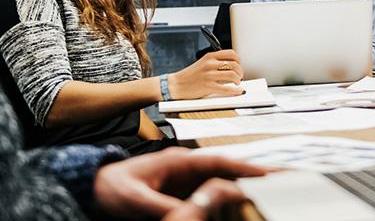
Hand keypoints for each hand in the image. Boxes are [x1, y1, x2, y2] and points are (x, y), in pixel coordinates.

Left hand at [94, 147, 266, 219]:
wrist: (93, 187)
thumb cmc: (111, 187)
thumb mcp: (134, 197)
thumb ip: (160, 204)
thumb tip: (185, 213)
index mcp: (178, 162)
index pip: (217, 162)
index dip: (244, 167)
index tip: (266, 174)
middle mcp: (186, 169)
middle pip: (227, 171)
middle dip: (253, 175)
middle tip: (281, 181)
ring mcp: (185, 182)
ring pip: (221, 184)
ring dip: (243, 188)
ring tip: (268, 195)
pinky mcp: (180, 194)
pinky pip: (208, 197)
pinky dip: (226, 199)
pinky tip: (240, 207)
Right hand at [170, 49, 243, 99]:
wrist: (176, 85)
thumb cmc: (189, 76)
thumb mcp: (202, 63)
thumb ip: (215, 63)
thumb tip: (231, 67)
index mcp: (209, 56)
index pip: (231, 54)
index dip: (238, 60)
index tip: (239, 65)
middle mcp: (210, 64)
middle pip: (234, 64)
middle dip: (240, 71)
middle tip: (240, 76)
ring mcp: (209, 75)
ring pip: (232, 75)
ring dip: (238, 80)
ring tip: (237, 83)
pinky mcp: (208, 86)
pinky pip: (227, 88)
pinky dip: (235, 90)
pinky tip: (237, 91)